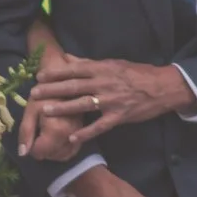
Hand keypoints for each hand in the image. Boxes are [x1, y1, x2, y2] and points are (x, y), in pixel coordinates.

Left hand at [15, 97, 87, 162]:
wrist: (66, 83)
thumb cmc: (45, 95)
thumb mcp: (30, 110)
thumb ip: (26, 132)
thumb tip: (23, 154)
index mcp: (57, 130)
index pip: (40, 152)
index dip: (32, 146)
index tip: (32, 134)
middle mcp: (71, 135)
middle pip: (53, 156)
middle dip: (43, 150)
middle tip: (38, 135)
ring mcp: (80, 134)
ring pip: (64, 155)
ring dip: (53, 152)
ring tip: (46, 137)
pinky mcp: (84, 132)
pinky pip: (73, 150)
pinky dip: (63, 150)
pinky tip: (56, 140)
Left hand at [30, 56, 196, 147]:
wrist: (162, 87)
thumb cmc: (135, 73)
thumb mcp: (112, 63)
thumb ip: (88, 62)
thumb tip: (67, 57)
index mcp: (102, 69)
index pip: (74, 70)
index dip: (56, 73)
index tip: (39, 76)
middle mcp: (104, 83)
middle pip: (74, 86)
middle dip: (53, 90)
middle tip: (34, 93)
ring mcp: (111, 101)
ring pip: (83, 105)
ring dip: (63, 108)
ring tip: (46, 111)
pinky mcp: (119, 117)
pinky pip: (99, 126)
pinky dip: (86, 133)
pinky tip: (72, 138)